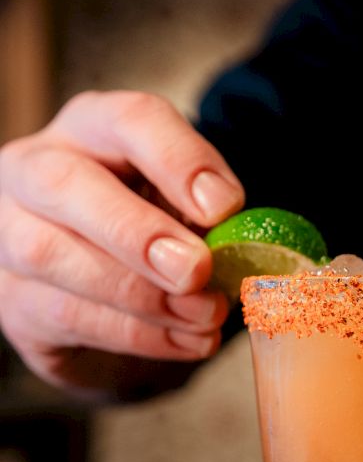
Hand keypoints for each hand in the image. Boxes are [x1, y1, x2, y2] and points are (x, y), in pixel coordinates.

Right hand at [0, 90, 242, 399]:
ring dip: (141, 295)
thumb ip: (212, 221)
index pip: (129, 119)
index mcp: (94, 130)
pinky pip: (66, 315)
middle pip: (62, 182)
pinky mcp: (13, 300)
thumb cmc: (166, 239)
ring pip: (50, 256)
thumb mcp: (195, 215)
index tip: (225, 207)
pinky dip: (140, 335)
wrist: (125, 306)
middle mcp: (35, 170)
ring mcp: (10, 233)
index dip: (178, 159)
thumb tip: (241, 247)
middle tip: (196, 270)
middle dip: (135, 230)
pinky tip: (190, 341)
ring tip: (205, 315)